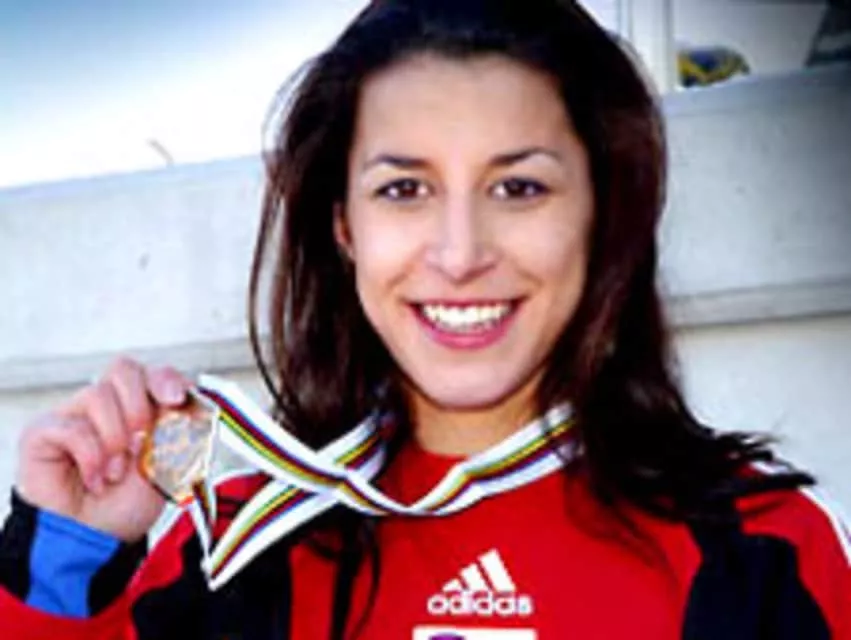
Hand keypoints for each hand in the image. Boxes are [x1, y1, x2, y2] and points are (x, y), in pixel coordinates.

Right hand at [15, 357, 191, 541]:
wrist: (95, 540)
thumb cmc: (127, 504)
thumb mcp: (166, 467)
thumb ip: (175, 432)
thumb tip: (182, 406)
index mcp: (139, 407)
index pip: (152, 373)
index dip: (167, 380)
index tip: (177, 399)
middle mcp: (106, 406)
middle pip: (124, 369)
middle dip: (140, 406)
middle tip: (142, 444)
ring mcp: (73, 415)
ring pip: (98, 395)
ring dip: (115, 439)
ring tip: (116, 473)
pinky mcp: (43, 432)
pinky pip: (72, 427)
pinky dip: (91, 457)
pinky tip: (95, 480)